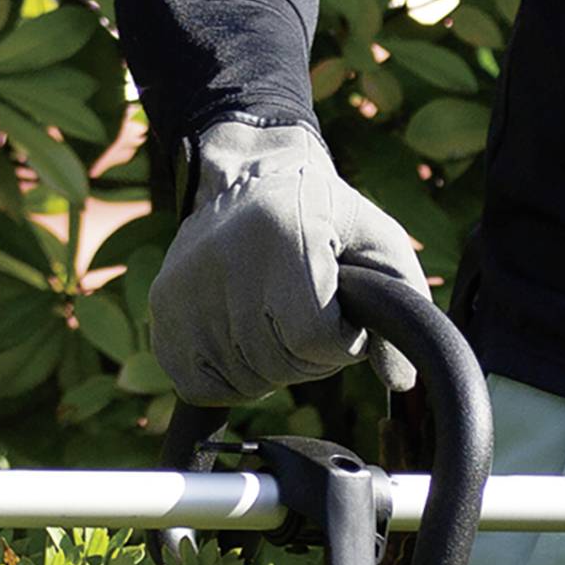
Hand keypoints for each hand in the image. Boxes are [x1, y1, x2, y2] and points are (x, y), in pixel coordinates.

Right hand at [147, 119, 430, 403]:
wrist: (247, 177)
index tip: (339, 313)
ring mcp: (185, 289)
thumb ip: (402, 308)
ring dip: (273, 366)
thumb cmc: (323, 214)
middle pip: (280, 363)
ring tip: (276, 319)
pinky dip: (232, 377)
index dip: (340, 340)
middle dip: (309, 354)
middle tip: (308, 315)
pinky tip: (244, 339)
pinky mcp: (162, 311)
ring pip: (245, 380)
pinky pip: (202, 386)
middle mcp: (224, 261)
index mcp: (285, 234)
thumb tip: (399, 380)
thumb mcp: (378, 242)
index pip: (314, 338)